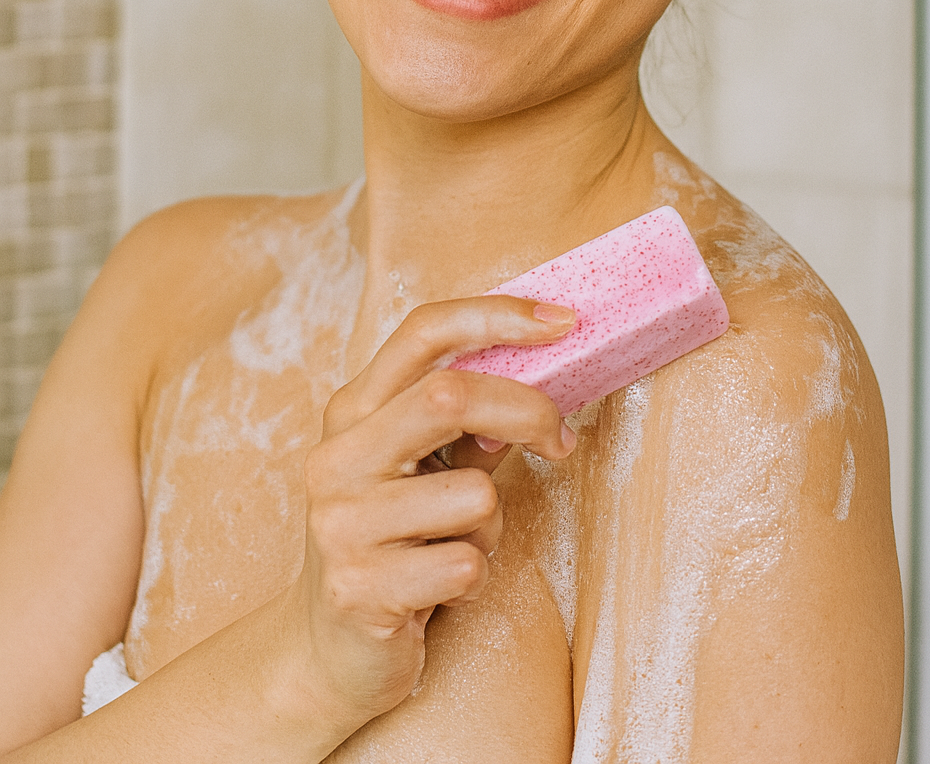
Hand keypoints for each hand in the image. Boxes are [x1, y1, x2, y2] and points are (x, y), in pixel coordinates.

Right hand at [282, 296, 576, 738]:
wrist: (327, 653)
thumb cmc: (393, 543)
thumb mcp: (420, 467)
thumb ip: (464, 421)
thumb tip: (539, 381)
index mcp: (354, 410)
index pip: (424, 331)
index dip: (497, 315)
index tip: (564, 320)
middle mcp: (338, 456)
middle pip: (450, 396)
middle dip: (526, 412)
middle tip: (561, 439)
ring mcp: (342, 522)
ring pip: (473, 493)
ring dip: (492, 524)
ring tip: (456, 545)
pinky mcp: (359, 588)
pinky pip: (466, 564)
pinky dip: (474, 576)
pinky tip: (438, 589)